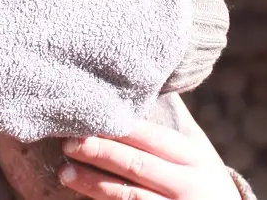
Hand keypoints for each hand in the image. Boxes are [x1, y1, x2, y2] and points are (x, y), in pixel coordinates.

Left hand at [57, 105, 241, 199]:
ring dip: (94, 183)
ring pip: (130, 195)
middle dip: (101, 153)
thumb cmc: (202, 179)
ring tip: (64, 171)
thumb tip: (152, 79)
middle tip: (69, 142)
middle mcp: (187, 184)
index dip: (121, 130)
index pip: (153, 138)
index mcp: (194, 157)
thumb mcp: (197, 152)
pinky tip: (80, 195)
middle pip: (137, 165)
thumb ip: (173, 124)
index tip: (91, 118)